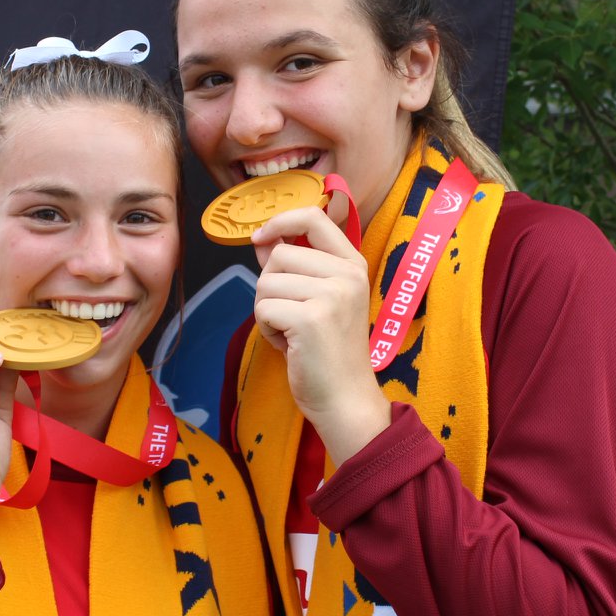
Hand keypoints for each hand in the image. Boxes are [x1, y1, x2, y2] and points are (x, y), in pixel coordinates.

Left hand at [250, 207, 390, 463]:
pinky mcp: (310, 318)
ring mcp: (331, 295)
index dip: (280, 221)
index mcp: (353, 264)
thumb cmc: (329, 351)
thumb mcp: (321, 299)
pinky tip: (289, 345)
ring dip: (268, 310)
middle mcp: (347, 274)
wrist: (345, 398)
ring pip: (266, 282)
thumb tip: (264, 241)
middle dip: (271, 286)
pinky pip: (263, 308)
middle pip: (279, 255)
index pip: (313, 217)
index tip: (261, 238)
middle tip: (290, 316)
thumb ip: (296, 267)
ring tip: (292, 332)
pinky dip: (266, 328)